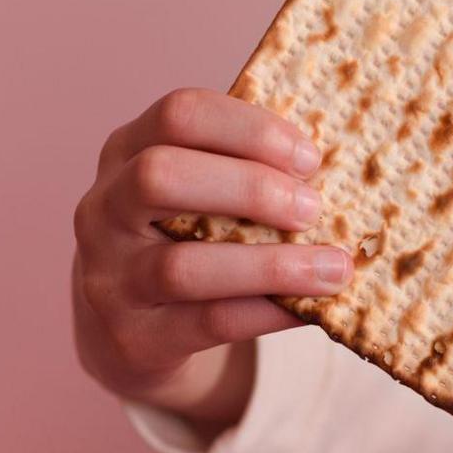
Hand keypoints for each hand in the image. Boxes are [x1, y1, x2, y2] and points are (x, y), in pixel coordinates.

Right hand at [71, 88, 352, 429]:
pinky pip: (207, 323)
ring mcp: (110, 277)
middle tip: (312, 207)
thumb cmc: (189, 238)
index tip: (309, 157)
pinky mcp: (133, 338)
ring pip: (183, 267)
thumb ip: (250, 171)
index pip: (178, 114)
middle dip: (248, 187)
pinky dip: (268, 313)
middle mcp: (103, 209)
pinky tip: (312, 308)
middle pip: (160, 176)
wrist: (127, 333)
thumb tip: (349, 162)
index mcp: (127, 152)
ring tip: (334, 267)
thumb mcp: (201, 194)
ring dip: (272, 266)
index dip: (250, 128)